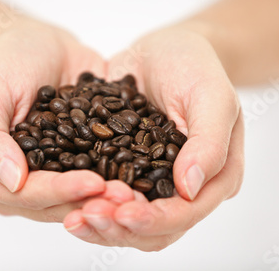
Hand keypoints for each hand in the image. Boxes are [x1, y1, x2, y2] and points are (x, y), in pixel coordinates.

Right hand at [0, 17, 134, 221]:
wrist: (41, 45)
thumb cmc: (8, 62)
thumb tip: (12, 181)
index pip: (25, 194)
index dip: (60, 192)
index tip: (95, 183)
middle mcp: (15, 184)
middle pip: (53, 204)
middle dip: (90, 201)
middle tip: (127, 196)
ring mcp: (46, 176)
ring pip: (77, 199)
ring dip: (107, 198)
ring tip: (137, 192)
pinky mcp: (75, 165)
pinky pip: (95, 178)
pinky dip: (117, 180)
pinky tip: (140, 180)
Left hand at [63, 25, 244, 250]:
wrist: (165, 49)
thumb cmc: (196, 66)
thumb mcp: (212, 95)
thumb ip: (208, 142)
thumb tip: (190, 189)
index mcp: (214, 176)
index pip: (186, 214)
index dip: (155, 220)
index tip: (123, 212)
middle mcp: (183, 187)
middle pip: (154, 230)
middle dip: (120, 227)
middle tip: (86, 216)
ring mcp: (152, 180)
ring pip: (127, 220)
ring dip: (100, 224)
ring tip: (72, 217)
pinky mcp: (124, 169)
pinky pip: (105, 196)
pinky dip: (86, 201)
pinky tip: (64, 198)